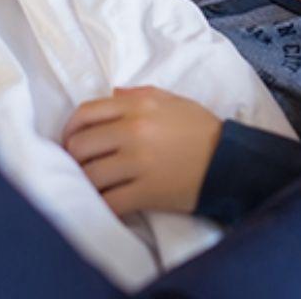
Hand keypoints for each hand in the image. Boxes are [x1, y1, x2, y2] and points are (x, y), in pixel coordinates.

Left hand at [61, 86, 221, 216]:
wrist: (231, 160)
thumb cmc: (201, 129)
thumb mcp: (172, 101)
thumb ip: (138, 95)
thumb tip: (112, 94)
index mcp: (138, 106)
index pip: (85, 113)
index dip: (70, 128)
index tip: (70, 141)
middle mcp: (134, 131)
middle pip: (80, 145)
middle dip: (73, 158)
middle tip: (79, 166)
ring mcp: (139, 163)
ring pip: (90, 175)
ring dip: (84, 183)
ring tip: (89, 186)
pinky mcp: (148, 192)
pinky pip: (110, 202)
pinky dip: (101, 206)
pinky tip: (104, 205)